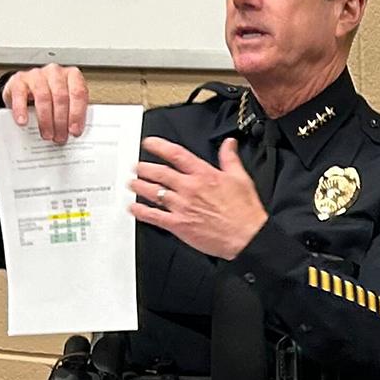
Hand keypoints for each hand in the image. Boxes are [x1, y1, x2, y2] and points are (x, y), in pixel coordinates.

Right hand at [1, 64, 88, 143]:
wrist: (26, 90)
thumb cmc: (51, 97)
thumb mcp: (67, 103)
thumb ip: (73, 113)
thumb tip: (75, 132)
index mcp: (72, 76)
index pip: (78, 93)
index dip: (77, 114)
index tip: (74, 131)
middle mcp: (55, 72)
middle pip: (61, 97)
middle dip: (61, 121)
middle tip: (60, 137)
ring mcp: (36, 74)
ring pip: (43, 97)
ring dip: (45, 120)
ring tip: (47, 134)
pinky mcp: (19, 80)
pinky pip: (20, 95)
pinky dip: (22, 110)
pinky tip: (23, 121)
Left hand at [129, 136, 268, 259]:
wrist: (247, 236)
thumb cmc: (245, 211)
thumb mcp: (241, 178)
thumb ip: (230, 159)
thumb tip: (228, 144)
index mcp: (204, 175)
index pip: (176, 155)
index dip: (159, 146)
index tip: (148, 143)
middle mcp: (190, 188)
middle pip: (159, 173)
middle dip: (144, 168)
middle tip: (136, 167)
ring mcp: (182, 206)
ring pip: (153, 192)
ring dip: (139, 187)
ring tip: (132, 184)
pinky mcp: (179, 225)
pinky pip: (154, 216)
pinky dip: (141, 211)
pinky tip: (134, 208)